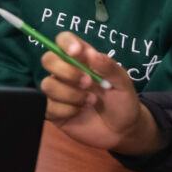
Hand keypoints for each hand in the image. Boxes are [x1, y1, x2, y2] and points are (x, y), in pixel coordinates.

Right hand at [39, 32, 164, 155]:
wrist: (122, 131)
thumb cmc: (122, 101)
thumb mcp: (123, 83)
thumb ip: (109, 67)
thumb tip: (91, 53)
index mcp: (82, 59)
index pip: (64, 40)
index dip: (65, 42)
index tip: (76, 52)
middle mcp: (66, 72)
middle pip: (48, 59)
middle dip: (66, 71)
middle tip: (88, 82)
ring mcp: (58, 91)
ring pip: (48, 84)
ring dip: (70, 94)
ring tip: (90, 101)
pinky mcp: (54, 111)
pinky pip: (47, 106)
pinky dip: (66, 110)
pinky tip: (79, 112)